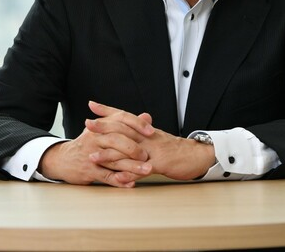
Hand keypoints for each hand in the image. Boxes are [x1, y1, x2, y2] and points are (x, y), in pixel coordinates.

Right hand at [38, 102, 151, 187]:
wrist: (63, 159)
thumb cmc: (88, 144)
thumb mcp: (103, 130)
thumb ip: (127, 124)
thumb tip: (147, 116)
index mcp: (101, 126)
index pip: (120, 119)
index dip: (137, 124)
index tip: (152, 131)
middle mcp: (95, 138)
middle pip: (116, 139)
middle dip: (134, 148)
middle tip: (148, 155)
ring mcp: (91, 154)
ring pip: (114, 160)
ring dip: (132, 166)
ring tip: (147, 170)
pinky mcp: (89, 170)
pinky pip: (106, 176)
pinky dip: (119, 181)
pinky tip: (131, 183)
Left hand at [86, 102, 215, 180]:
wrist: (196, 155)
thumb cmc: (174, 147)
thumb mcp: (155, 136)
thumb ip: (140, 131)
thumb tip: (128, 125)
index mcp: (145, 130)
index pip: (124, 116)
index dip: (107, 110)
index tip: (91, 105)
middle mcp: (147, 137)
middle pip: (122, 129)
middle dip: (103, 127)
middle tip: (87, 124)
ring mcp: (152, 150)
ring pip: (128, 151)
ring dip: (109, 155)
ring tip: (92, 157)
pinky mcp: (160, 164)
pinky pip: (141, 170)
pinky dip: (129, 175)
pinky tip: (117, 178)